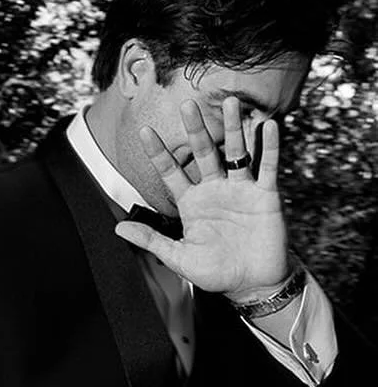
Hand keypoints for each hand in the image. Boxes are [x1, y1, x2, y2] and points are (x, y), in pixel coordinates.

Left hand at [116, 96, 291, 297]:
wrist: (252, 284)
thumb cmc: (215, 272)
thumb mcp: (179, 258)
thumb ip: (151, 240)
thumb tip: (117, 229)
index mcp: (191, 202)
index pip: (172, 172)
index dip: (159, 153)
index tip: (144, 131)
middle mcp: (215, 190)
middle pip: (204, 153)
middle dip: (196, 130)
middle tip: (188, 104)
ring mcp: (241, 190)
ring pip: (237, 153)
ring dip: (234, 128)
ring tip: (232, 102)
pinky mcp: (265, 195)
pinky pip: (267, 167)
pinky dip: (269, 146)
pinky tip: (267, 125)